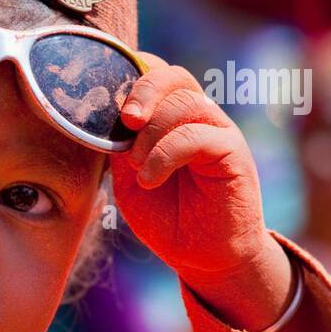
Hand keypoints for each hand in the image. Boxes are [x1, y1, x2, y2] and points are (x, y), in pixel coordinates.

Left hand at [111, 54, 293, 331]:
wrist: (203, 257)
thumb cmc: (167, 217)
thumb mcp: (129, 181)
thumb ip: (119, 148)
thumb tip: (97, 120)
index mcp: (172, 119)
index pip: (156, 74)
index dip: (131, 74)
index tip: (104, 96)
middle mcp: (198, 118)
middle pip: (175, 76)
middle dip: (144, 89)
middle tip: (126, 120)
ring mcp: (218, 133)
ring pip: (186, 103)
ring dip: (151, 134)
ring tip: (137, 168)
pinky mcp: (233, 154)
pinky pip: (198, 136)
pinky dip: (166, 155)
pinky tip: (150, 179)